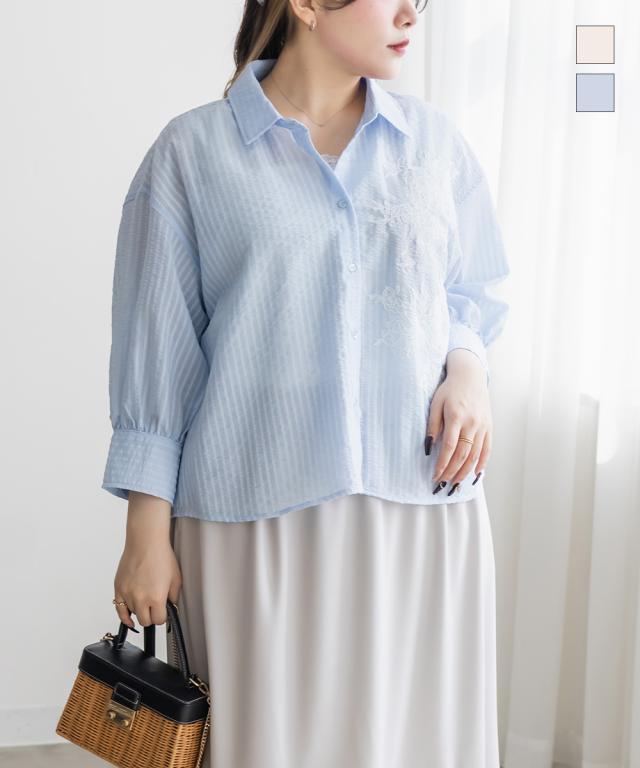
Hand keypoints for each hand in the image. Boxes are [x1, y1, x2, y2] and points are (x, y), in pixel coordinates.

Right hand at [113, 492, 182, 628]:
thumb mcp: (176, 578)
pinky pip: (119, 610)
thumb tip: (170, 607)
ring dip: (140, 610)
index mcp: (156, 597)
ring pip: (133, 614)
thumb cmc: (160, 556)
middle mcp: (140, 598)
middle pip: (145, 621)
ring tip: (145, 598)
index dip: (162, 616)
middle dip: (151, 616)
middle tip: (155, 608)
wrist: (146, 542)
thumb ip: (173, 597)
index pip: (159, 620)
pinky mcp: (118, 588)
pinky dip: (124, 617)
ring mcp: (127, 594)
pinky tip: (129, 619)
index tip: (163, 612)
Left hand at [426, 350, 490, 491]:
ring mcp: (483, 426)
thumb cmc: (449, 390)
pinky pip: (487, 449)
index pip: (450, 447)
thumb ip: (432, 426)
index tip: (435, 476)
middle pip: (463, 454)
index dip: (442, 464)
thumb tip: (429, 448)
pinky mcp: (489, 427)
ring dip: (465, 472)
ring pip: (475, 455)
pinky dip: (482, 463)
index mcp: (456, 416)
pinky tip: (475, 474)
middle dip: (452, 472)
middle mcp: (472, 423)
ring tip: (455, 482)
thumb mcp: (435, 404)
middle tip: (443, 483)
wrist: (470, 376)